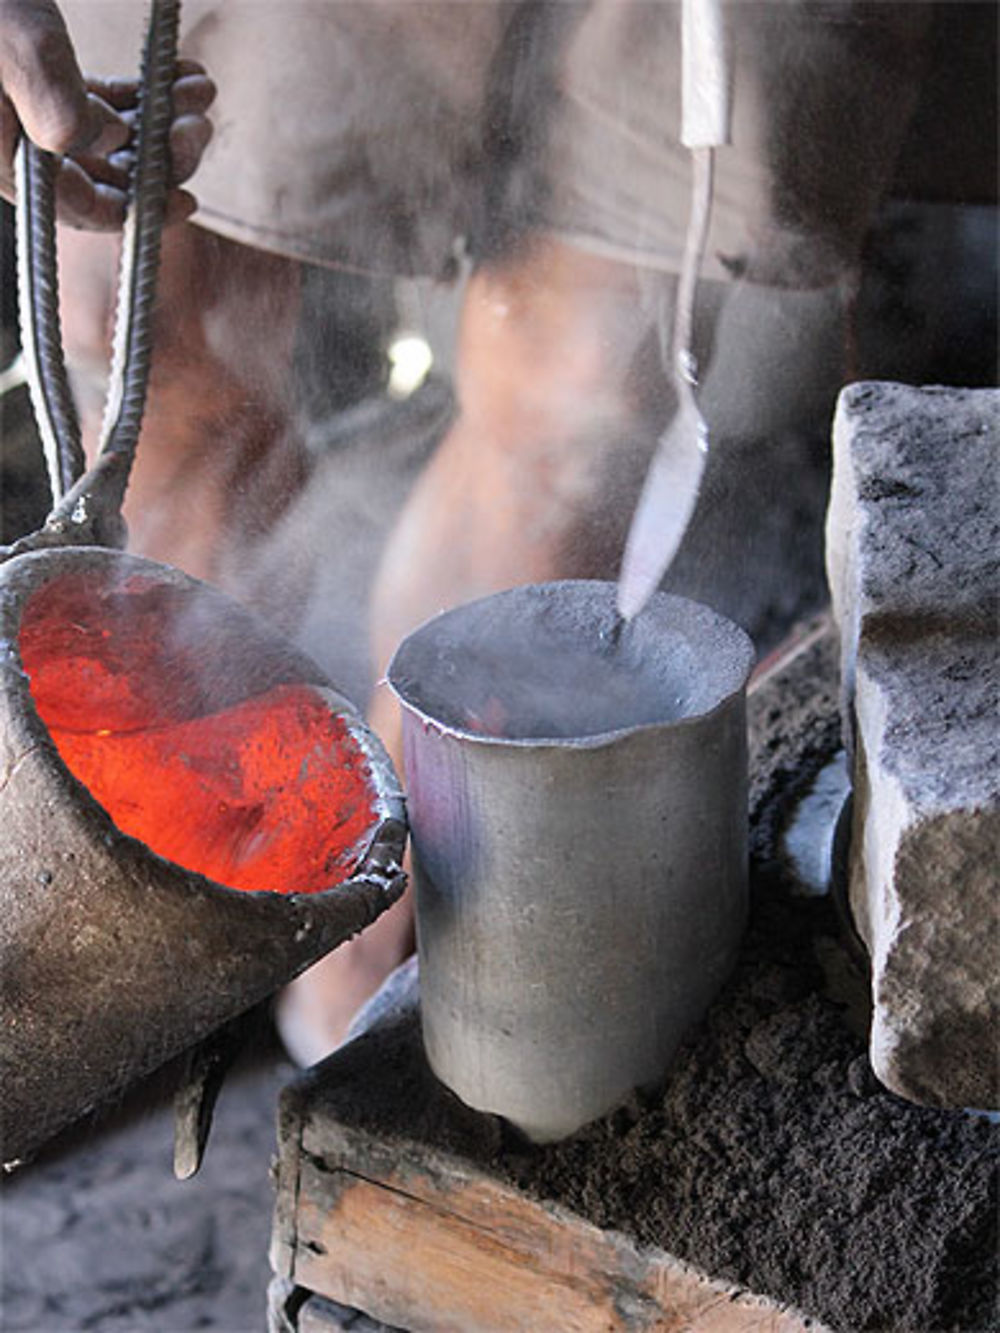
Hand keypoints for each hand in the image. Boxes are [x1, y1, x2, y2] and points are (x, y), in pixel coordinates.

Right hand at [0, 0, 215, 228]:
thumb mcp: (20, 47)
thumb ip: (60, 105)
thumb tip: (107, 143)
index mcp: (5, 158)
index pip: (79, 208)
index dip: (137, 210)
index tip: (187, 200)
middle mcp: (17, 144)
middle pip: (104, 175)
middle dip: (161, 155)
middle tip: (198, 124)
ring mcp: (28, 113)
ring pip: (110, 138)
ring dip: (160, 119)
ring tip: (198, 89)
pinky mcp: (37, 79)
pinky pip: (98, 101)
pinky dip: (139, 92)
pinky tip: (179, 72)